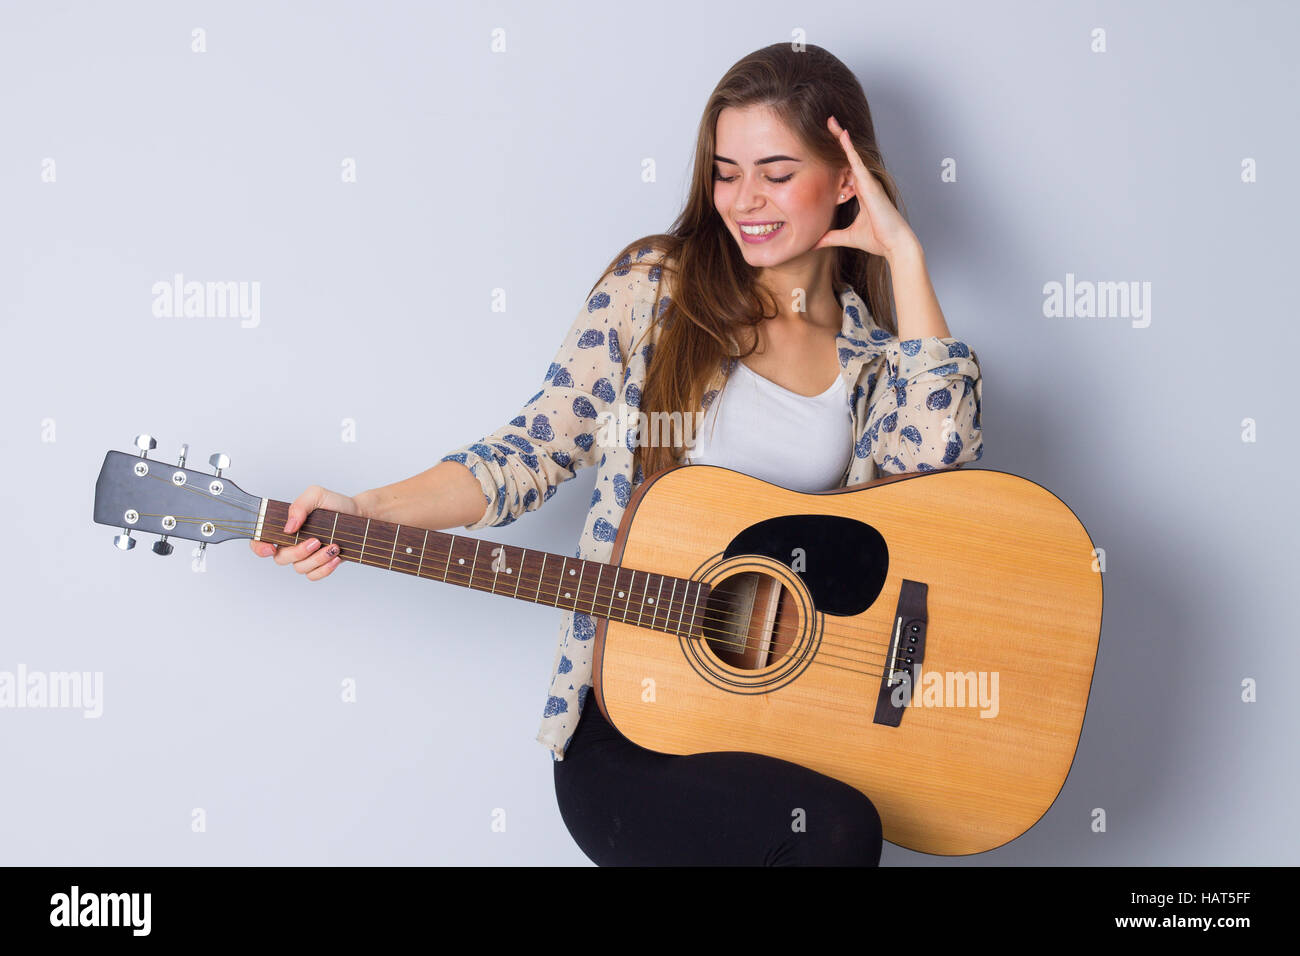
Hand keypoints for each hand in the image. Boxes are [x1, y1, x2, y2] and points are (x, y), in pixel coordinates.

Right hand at [248, 484, 361, 580]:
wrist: (359, 515)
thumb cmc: (335, 504)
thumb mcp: (317, 495)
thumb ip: (299, 506)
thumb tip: (288, 526)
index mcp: (285, 526)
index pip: (260, 540)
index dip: (259, 547)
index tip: (271, 548)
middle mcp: (291, 543)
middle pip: (280, 558)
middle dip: (298, 552)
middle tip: (316, 541)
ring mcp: (305, 556)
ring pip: (299, 568)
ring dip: (317, 559)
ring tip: (334, 546)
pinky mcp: (319, 565)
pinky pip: (313, 575)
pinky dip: (325, 569)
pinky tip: (336, 557)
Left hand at [812, 115, 917, 260]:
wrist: (894, 245)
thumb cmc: (877, 240)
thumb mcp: (846, 237)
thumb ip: (830, 237)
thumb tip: (814, 244)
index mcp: (860, 192)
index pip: (845, 169)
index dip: (836, 155)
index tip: (823, 144)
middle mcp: (864, 184)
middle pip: (848, 156)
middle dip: (837, 139)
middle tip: (826, 122)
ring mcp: (868, 182)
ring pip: (852, 155)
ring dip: (841, 137)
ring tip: (830, 121)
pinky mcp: (870, 185)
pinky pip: (858, 162)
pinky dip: (849, 148)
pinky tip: (842, 135)